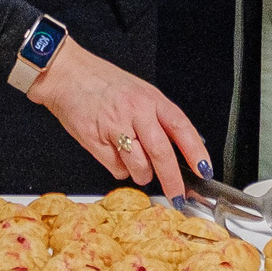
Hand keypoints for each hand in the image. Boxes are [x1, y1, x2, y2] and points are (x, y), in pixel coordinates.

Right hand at [26, 37, 208, 198]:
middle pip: (161, 154)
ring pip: (139, 166)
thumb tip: (182, 144)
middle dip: (173, 182)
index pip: (181, 127)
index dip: (196, 152)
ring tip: (137, 166)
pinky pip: (116, 168)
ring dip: (142, 175)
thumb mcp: (139, 91)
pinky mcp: (95, 140)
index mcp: (150, 99)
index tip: (204, 170)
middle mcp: (135, 111)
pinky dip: (120, 169)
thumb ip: (159, 116)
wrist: (67, 74)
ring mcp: (115, 126)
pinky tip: (115, 155)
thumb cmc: (102, 82)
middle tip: (177, 196)